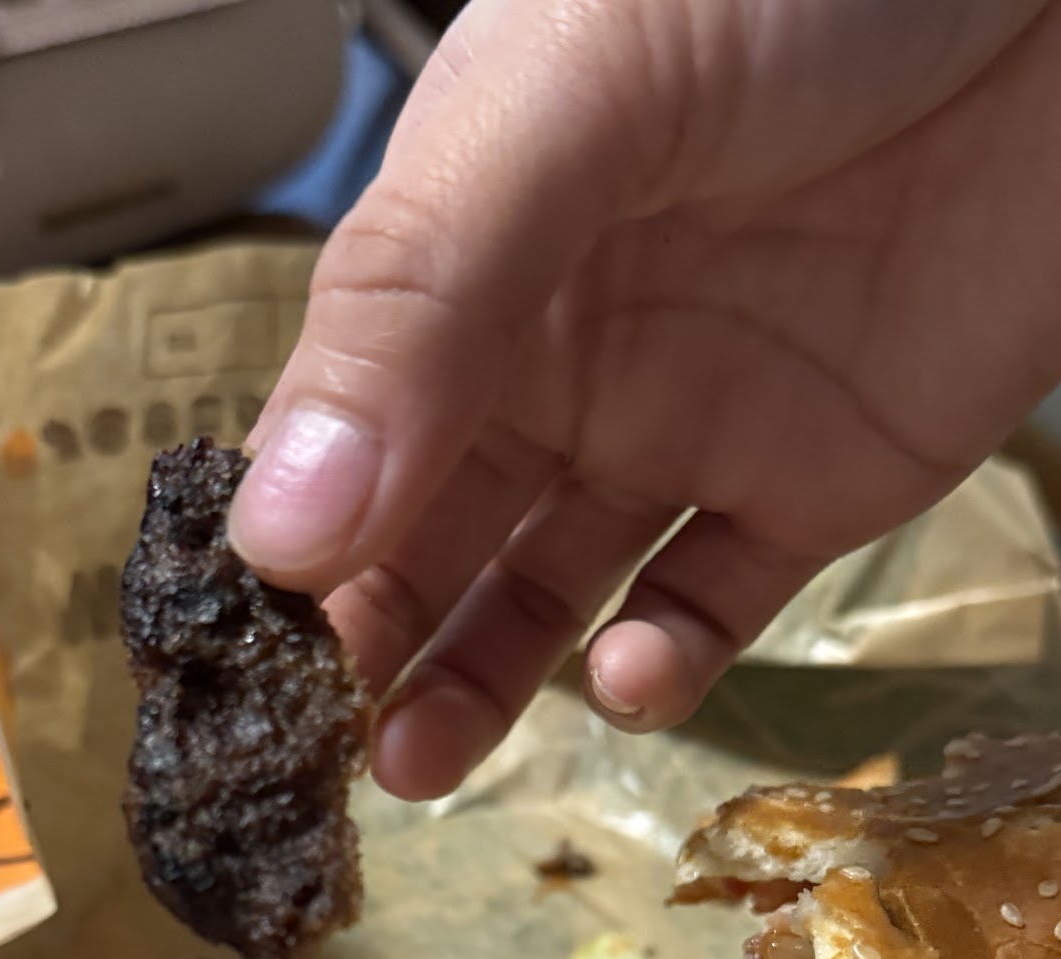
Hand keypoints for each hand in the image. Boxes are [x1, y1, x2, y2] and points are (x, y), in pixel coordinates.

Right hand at [230, 0, 1060, 800]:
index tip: (242, 647)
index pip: (342, 418)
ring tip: (415, 761)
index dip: (290, 533)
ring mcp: (689, 419)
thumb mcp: (572, 95)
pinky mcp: (818, 480)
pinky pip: (716, 598)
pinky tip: (628, 672)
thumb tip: (280, 526)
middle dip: (369, 635)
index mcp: (471, 244)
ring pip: (549, 584)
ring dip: (481, 678)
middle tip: (317, 744)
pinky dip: (664, 659)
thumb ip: (423, 300)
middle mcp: (563, 345)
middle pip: (431, 523)